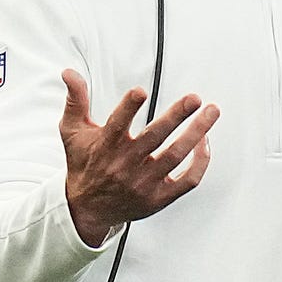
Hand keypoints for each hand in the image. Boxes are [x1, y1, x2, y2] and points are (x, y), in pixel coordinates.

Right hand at [60, 69, 218, 245]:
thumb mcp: (72, 132)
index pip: (117, 125)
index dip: (128, 108)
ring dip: (196, 133)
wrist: (87, 209)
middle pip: (154, 138)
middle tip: (194, 98)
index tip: (141, 91)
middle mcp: (125, 165)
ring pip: (176, 156)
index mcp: (105, 147)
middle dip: (176, 116)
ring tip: (211, 112)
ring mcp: (144, 183)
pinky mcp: (159, 197)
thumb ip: (75, 101)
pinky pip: (187, 180)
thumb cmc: (83, 164)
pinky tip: (205, 141)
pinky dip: (200, 162)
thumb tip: (69, 72)